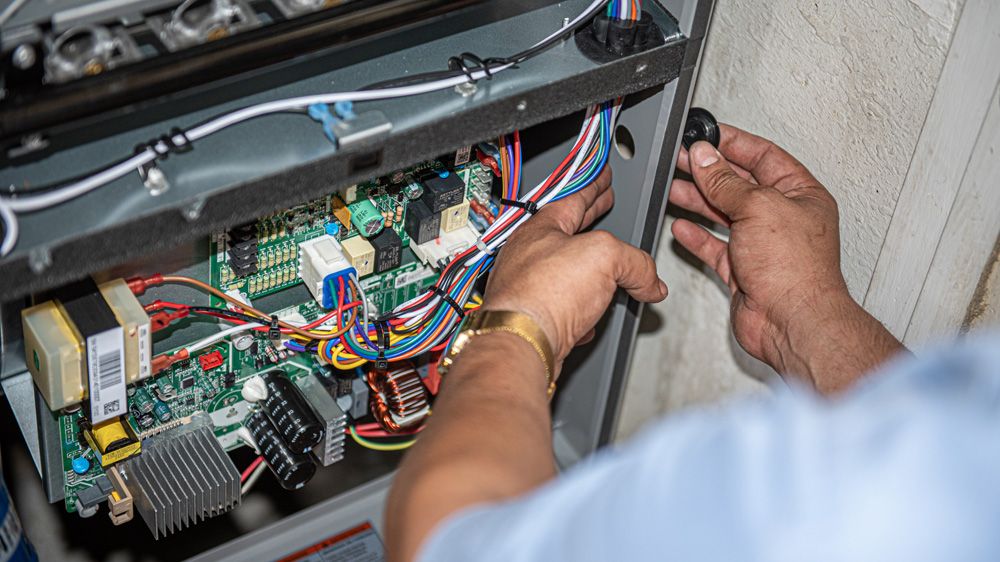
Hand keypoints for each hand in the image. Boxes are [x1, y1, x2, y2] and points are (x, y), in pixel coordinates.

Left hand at [482, 167, 667, 373]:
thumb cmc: (543, 294)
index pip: (574, 199)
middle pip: (567, 233)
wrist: (522, 343)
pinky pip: (561, 310)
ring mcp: (528, 290)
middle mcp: (528, 257)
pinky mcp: (533, 321)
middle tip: (603, 209)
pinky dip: (579, 311)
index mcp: (540, 229)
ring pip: (565, 275)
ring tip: (607, 273)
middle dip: (590, 222)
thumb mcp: (605, 257)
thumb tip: (651, 281)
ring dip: (589, 275)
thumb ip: (635, 261)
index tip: (604, 181)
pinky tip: (589, 318)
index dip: (595, 188)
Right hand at [670, 126, 904, 392]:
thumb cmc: (795, 270)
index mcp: (800, 194)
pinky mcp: (745, 271)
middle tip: (680, 160)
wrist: (792, 322)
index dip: (733, 143)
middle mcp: (784, 218)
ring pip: (725, 214)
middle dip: (709, 171)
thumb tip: (705, 158)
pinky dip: (698, 237)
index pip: (763, 156)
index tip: (705, 135)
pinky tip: (682, 227)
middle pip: (740, 184)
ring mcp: (763, 245)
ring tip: (674, 187)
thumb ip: (725, 182)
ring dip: (698, 200)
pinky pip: (717, 248)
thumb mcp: (758, 208)